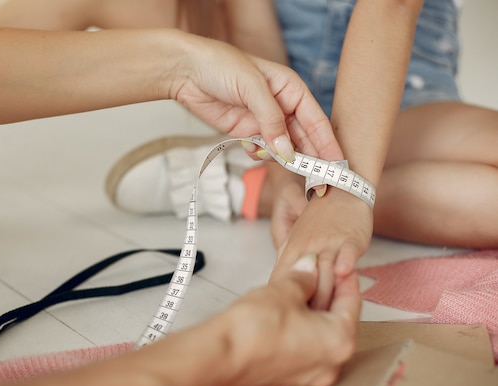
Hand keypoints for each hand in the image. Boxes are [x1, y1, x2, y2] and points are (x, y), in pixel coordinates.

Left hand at [167, 33, 342, 162]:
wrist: (186, 71)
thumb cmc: (220, 65)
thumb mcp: (252, 87)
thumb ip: (271, 120)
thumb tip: (286, 150)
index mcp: (291, 89)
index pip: (316, 121)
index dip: (328, 144)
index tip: (337, 165)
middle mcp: (282, 106)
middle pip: (304, 138)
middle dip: (313, 159)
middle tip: (322, 182)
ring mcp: (264, 121)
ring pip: (284, 147)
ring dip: (288, 160)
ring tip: (295, 171)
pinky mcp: (246, 132)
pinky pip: (263, 150)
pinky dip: (263, 156)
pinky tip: (257, 153)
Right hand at [216, 254, 360, 385]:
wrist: (220, 356)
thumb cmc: (254, 328)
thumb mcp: (284, 289)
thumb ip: (304, 277)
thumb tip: (310, 268)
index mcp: (340, 342)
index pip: (352, 304)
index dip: (345, 279)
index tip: (341, 266)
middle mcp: (331, 364)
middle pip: (339, 323)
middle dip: (329, 296)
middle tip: (321, 274)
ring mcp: (311, 375)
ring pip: (321, 337)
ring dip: (315, 313)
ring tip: (301, 290)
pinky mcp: (291, 378)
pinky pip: (306, 349)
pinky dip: (302, 329)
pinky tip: (288, 312)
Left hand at [271, 187, 372, 309]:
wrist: (340, 190)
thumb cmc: (319, 220)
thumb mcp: (295, 240)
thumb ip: (289, 263)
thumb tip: (281, 290)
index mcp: (291, 251)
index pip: (283, 282)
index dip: (285, 303)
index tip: (289, 321)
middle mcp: (306, 249)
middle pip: (304, 285)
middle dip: (307, 308)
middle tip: (310, 327)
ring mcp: (327, 244)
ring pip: (324, 274)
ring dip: (325, 295)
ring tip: (327, 317)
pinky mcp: (347, 240)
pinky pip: (344, 253)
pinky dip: (344, 264)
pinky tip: (344, 274)